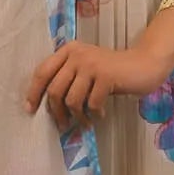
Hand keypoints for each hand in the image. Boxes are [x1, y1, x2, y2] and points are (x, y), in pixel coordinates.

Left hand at [26, 38, 170, 130]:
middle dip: (56, 112)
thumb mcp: (86, 69)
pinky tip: (100, 115)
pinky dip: (94, 114)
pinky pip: (91, 104)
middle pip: (54, 89)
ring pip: (71, 100)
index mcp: (68, 50)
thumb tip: (48, 105)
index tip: (30, 109)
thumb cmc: (113, 71)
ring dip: (77, 116)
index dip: (33, 92)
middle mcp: (77, 54)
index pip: (42, 72)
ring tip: (85, 121)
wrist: (143, 64)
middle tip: (63, 124)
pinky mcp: (106, 75)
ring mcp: (91, 64)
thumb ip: (68, 78)